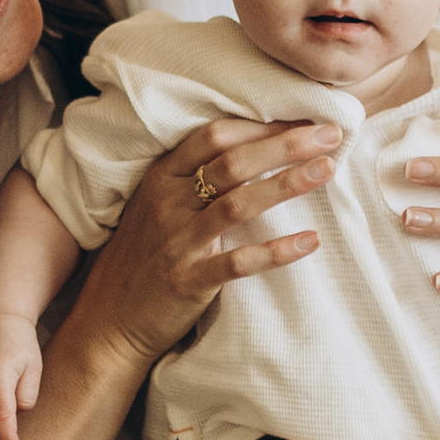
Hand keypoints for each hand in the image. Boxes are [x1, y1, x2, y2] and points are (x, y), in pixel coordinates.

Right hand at [73, 113, 340, 368]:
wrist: (108, 321)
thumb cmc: (143, 258)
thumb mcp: (157, 207)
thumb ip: (193, 179)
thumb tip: (253, 151)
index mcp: (162, 178)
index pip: (214, 136)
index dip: (261, 125)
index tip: (304, 119)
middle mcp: (168, 204)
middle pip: (232, 162)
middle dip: (284, 144)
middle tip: (331, 134)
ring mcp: (177, 243)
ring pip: (237, 204)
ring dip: (286, 184)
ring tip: (326, 170)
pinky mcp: (188, 282)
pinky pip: (238, 262)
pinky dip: (276, 251)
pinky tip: (310, 241)